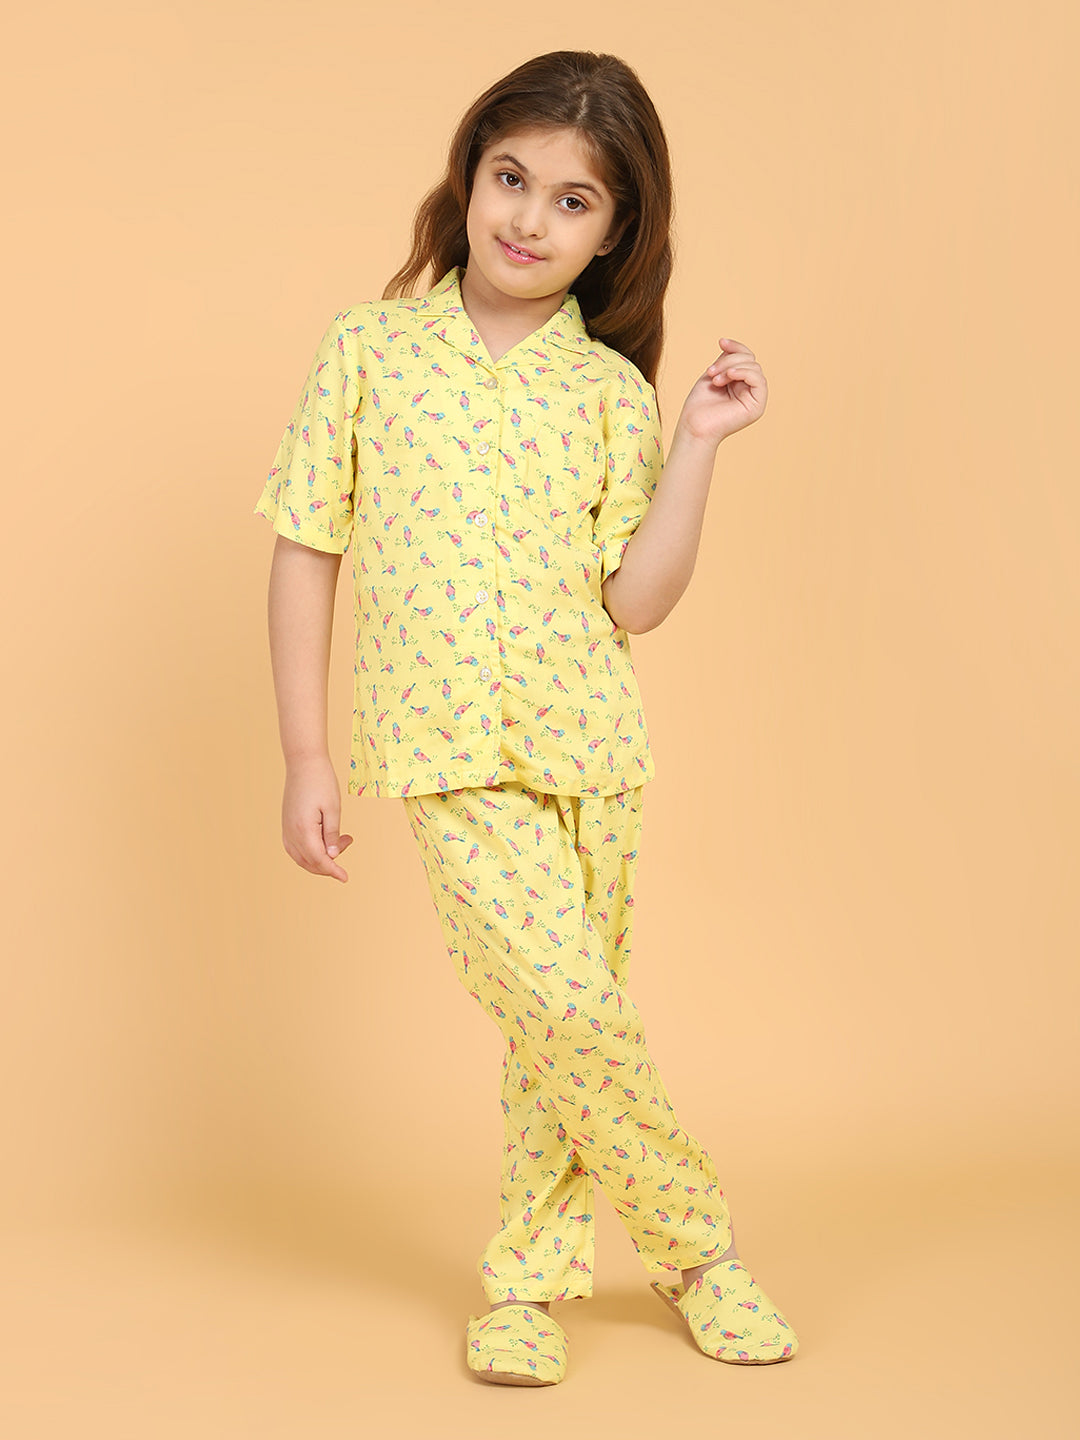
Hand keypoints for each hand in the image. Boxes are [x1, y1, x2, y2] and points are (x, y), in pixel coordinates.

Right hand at [281, 754, 353, 881]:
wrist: (303, 762)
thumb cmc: (321, 782)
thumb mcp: (334, 808)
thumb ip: (332, 834)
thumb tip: (333, 856)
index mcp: (304, 830)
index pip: (319, 859)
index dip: (333, 870)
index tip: (345, 878)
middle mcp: (291, 832)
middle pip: (309, 862)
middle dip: (330, 862)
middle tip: (347, 841)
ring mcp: (286, 828)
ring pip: (301, 857)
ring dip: (320, 857)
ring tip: (340, 839)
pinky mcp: (286, 824)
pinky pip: (295, 847)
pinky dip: (309, 852)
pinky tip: (323, 841)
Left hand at [680, 336, 767, 444]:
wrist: (694, 427)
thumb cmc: (699, 405)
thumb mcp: (713, 374)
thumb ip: (725, 361)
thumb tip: (731, 346)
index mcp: (740, 383)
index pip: (746, 357)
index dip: (735, 347)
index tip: (721, 342)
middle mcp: (750, 390)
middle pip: (750, 360)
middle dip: (729, 360)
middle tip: (710, 372)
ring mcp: (755, 398)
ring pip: (754, 367)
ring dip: (731, 367)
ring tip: (715, 379)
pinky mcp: (758, 406)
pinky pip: (759, 380)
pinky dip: (744, 372)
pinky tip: (729, 376)